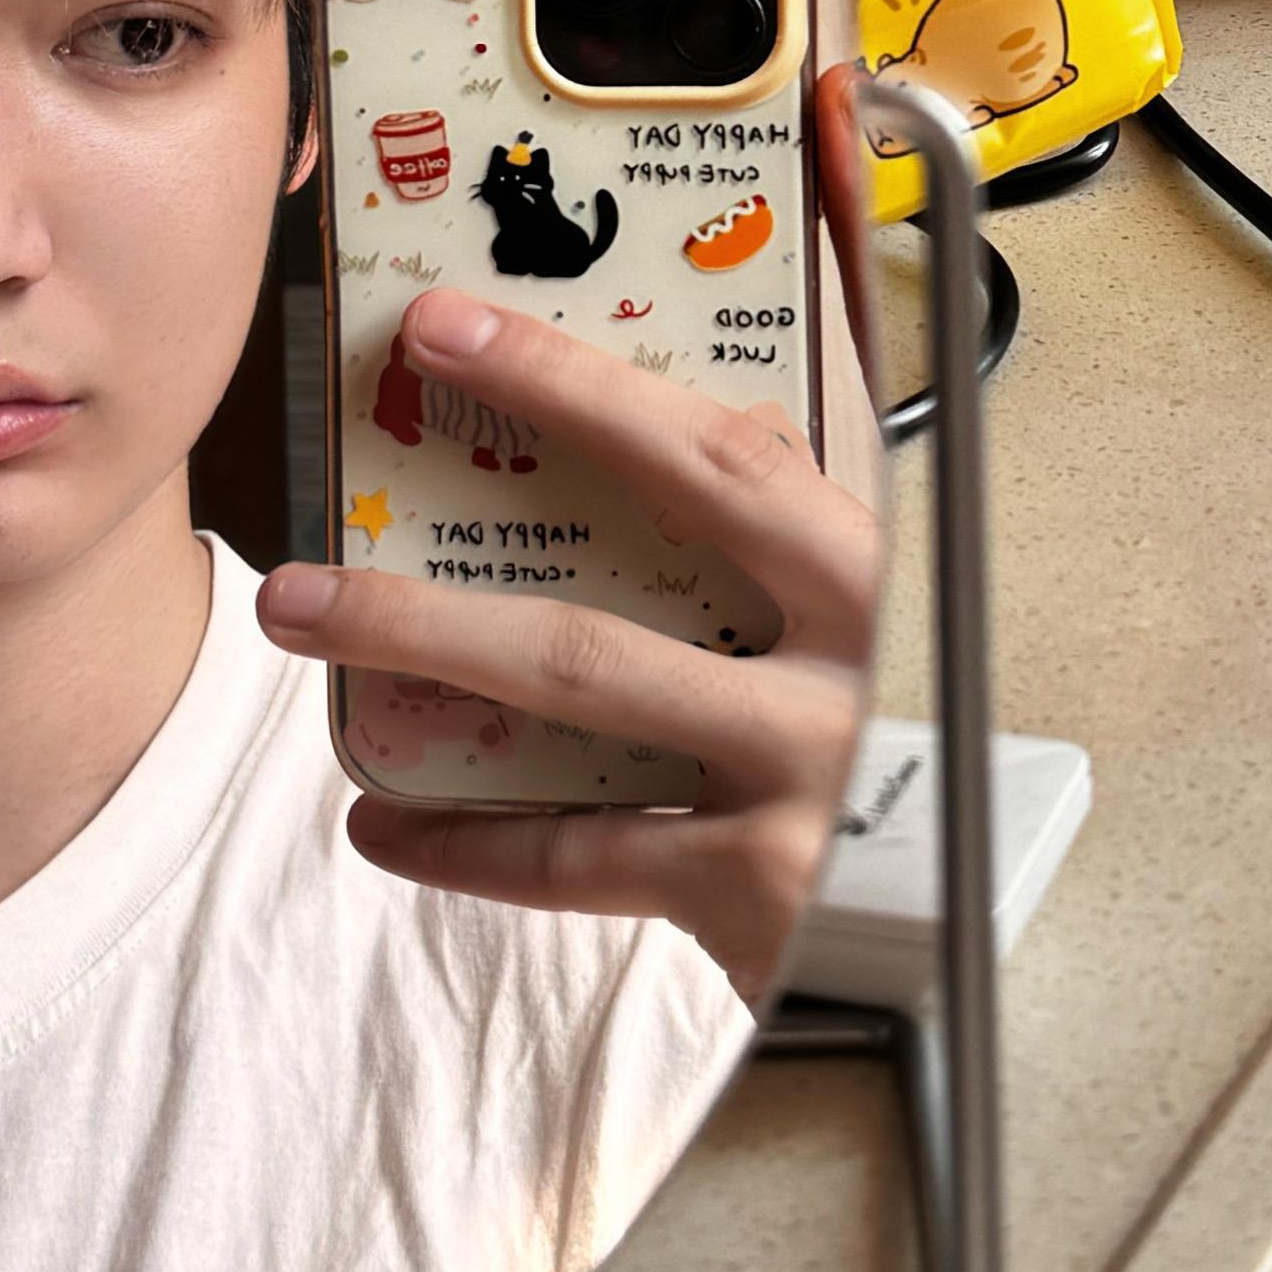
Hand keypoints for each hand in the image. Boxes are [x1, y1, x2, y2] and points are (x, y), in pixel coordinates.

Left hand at [255, 285, 880, 1002]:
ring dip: (425, 629)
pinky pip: (577, 852)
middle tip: (391, 387)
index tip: (454, 319)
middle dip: (531, 420)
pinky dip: (465, 842)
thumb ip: (789, 513)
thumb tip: (703, 364)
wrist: (970, 952)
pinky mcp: (760, 886)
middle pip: (676, 504)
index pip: (734, 434)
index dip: (590, 371)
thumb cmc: (902, 763)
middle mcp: (858, 648)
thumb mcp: (872, 631)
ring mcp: (812, 765)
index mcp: (875, 567)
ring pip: (587, 670)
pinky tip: (379, 825)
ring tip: (302, 608)